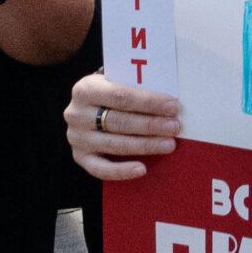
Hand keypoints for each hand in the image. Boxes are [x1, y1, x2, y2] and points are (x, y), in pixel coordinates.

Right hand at [65, 72, 183, 179]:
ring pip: (115, 144)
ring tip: (168, 144)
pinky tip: (142, 169)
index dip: (149, 102)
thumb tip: (168, 102)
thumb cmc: (111, 93)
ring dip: (145, 145)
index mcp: (85, 88)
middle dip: (151, 125)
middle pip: (119, 121)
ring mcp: (77, 137)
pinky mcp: (80, 157)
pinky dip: (122, 171)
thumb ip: (136, 88)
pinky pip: (101, 169)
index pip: (121, 96)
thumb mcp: (117, 82)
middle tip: (174, 127)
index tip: (172, 107)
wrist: (89, 106)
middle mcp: (76, 114)